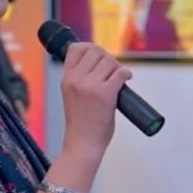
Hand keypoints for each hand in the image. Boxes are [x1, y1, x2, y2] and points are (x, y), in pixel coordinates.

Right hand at [59, 43, 131, 161]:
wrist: (82, 144)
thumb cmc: (80, 123)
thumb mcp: (71, 95)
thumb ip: (80, 79)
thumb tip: (100, 64)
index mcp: (66, 79)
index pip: (75, 49)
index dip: (88, 48)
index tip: (97, 57)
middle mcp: (76, 79)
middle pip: (95, 51)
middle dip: (106, 57)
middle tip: (111, 69)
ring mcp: (90, 86)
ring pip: (109, 61)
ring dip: (117, 67)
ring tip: (118, 77)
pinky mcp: (105, 94)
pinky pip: (120, 73)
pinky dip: (126, 74)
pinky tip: (126, 80)